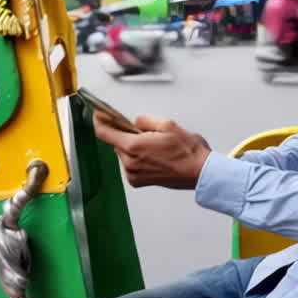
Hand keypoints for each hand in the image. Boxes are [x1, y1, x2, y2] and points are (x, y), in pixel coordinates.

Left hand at [93, 112, 211, 189]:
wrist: (199, 173)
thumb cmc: (188, 152)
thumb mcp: (168, 125)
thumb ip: (145, 121)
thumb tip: (136, 122)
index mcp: (134, 147)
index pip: (105, 133)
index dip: (99, 121)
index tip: (99, 115)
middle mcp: (130, 163)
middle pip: (116, 143)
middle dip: (124, 134)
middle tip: (142, 130)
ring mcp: (133, 174)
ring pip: (124, 154)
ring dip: (133, 146)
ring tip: (154, 145)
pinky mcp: (138, 181)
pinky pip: (130, 164)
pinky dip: (137, 158)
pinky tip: (154, 155)